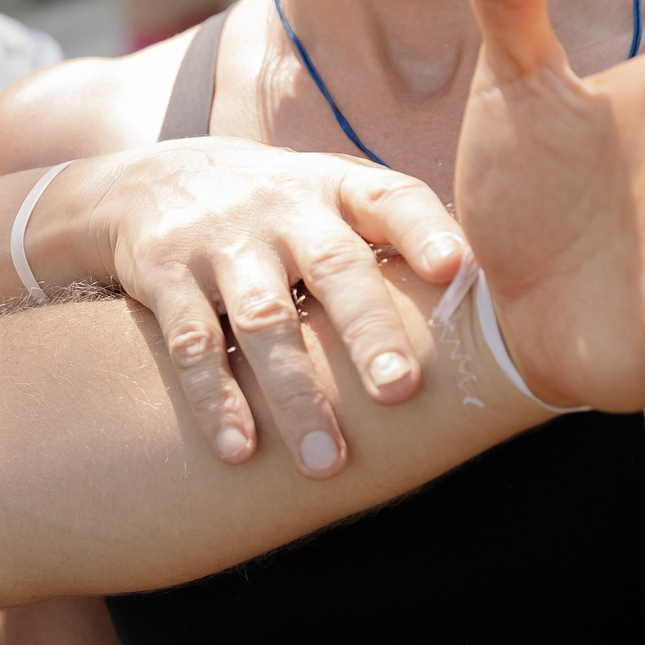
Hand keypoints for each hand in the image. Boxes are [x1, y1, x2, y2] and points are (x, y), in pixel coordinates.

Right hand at [30, 139, 466, 477]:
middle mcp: (282, 207)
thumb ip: (394, 244)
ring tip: (325, 462)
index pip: (392, 197)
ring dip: (295, 394)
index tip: (458, 271)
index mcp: (335, 188)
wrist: (144, 182)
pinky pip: (192, 342)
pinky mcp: (164, 271)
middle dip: (367, 331)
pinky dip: (216, 400)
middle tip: (400, 393)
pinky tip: (239, 451)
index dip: (425, 231)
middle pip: (333, 266)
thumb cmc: (273, 211)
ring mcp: (221, 238)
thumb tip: (500, 312)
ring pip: (264, 320)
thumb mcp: (327, 200)